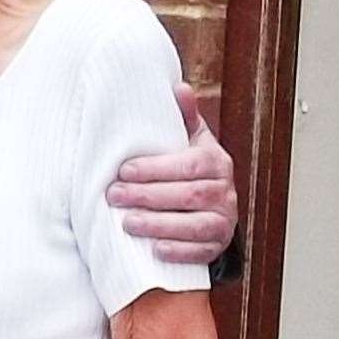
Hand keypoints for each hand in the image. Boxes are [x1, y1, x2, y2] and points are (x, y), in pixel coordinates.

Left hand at [109, 82, 238, 263]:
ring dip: (160, 225)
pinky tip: (154, 250)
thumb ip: (183, 117)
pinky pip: (201, 252)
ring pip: (195, 225)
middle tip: (114, 196)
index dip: (155, 169)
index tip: (124, 171)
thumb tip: (178, 87)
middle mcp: (225, 191)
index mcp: (215, 161)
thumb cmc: (188, 166)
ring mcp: (224, 221)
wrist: (209, 204)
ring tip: (128, 223)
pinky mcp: (217, 245)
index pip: (188, 164)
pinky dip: (178, 251)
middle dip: (148, 196)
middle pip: (189, 195)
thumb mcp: (188, 140)